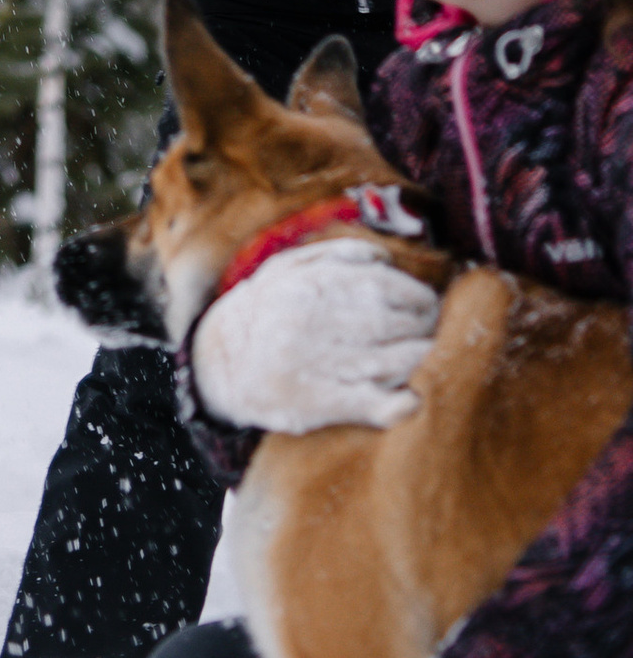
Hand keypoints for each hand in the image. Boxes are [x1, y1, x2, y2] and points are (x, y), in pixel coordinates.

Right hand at [191, 241, 439, 432]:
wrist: (217, 363)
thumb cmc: (261, 311)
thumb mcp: (285, 267)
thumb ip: (333, 254)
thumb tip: (384, 256)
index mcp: (315, 283)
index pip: (389, 286)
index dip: (420, 296)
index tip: (432, 305)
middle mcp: (320, 319)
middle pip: (397, 322)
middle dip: (428, 327)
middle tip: (439, 333)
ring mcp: (321, 362)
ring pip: (393, 360)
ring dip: (423, 361)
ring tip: (433, 360)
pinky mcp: (320, 403)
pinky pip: (372, 403)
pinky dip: (400, 402)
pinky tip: (414, 399)